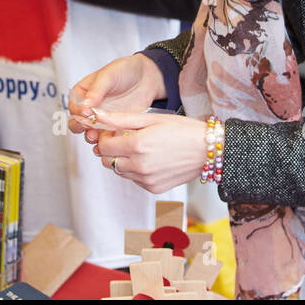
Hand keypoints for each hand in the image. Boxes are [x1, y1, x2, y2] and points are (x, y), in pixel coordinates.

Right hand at [67, 54, 165, 141]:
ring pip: (89, 132)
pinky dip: (106, 141)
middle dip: (80, 127)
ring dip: (91, 136)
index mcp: (83, 92)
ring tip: (97, 136)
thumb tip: (85, 104)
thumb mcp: (109, 75)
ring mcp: (101, 118)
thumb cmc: (125, 70)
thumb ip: (96, 90)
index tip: (86, 112)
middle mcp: (89, 107)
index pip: (73, 105)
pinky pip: (106, 137)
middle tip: (88, 127)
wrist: (146, 77)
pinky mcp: (113, 126)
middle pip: (77, 122)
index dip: (77, 111)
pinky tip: (110, 139)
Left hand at [91, 110, 208, 194]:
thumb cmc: (182, 130)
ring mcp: (146, 180)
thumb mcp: (151, 118)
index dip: (105, 137)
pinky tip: (149, 159)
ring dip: (122, 160)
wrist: (208, 150)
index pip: (103, 146)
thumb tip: (96, 116)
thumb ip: (120, 119)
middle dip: (110, 150)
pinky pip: (134, 179)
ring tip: (139, 148)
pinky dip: (135, 170)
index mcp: (137, 145)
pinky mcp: (153, 188)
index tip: (113, 131)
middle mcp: (140, 166)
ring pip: (119, 171)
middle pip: (107, 161)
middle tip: (124, 139)